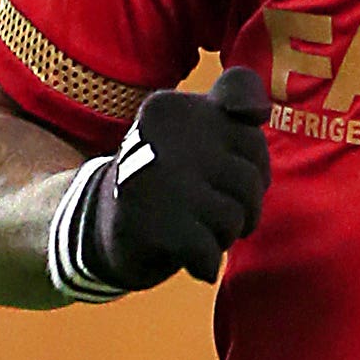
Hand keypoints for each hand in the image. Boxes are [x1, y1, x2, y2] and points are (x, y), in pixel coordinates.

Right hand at [86, 67, 272, 288]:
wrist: (101, 229)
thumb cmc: (172, 177)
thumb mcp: (200, 123)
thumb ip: (237, 97)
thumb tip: (258, 111)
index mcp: (173, 108)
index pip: (252, 131)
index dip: (254, 161)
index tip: (226, 171)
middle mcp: (159, 136)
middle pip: (250, 178)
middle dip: (245, 206)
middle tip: (213, 210)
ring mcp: (152, 181)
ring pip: (234, 217)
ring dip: (224, 236)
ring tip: (198, 230)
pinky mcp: (147, 225)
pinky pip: (208, 251)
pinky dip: (206, 262)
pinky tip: (189, 257)